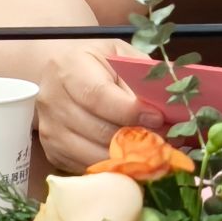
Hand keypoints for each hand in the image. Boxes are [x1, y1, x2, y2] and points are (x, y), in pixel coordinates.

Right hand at [34, 40, 165, 172]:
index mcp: (70, 69)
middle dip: (135, 137)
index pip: (98, 95)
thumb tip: (171, 95)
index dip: (130, 111)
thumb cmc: (94, 62)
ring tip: (152, 150)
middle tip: (164, 139)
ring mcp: (49, 129)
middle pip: (97, 129)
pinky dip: (111, 165)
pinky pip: (85, 166)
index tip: (158, 118)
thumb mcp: (118, 54)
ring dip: (126, 155)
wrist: (57, 73)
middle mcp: (53, 100)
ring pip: (92, 153)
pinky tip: (130, 157)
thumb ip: (142, 73)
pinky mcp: (52, 150)